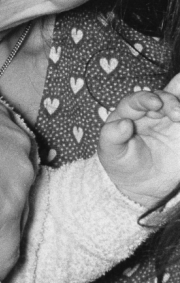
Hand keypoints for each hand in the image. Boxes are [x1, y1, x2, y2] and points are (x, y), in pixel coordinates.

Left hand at [98, 82, 179, 207]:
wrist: (139, 184)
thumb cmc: (120, 162)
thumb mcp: (110, 151)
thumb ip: (112, 136)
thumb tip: (124, 123)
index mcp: (131, 112)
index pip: (138, 100)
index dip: (146, 98)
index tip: (155, 103)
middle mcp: (152, 112)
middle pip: (163, 98)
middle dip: (171, 101)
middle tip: (178, 114)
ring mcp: (170, 121)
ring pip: (179, 106)